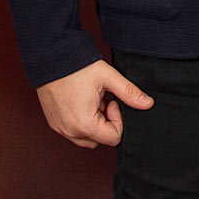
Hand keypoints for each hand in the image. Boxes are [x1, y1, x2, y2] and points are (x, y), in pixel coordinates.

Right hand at [36, 58, 153, 147]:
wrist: (51, 58)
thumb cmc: (77, 67)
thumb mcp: (108, 77)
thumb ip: (129, 93)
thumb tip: (148, 103)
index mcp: (84, 124)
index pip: (113, 138)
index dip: (118, 120)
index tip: (112, 101)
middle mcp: (70, 131)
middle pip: (100, 140)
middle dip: (106, 123)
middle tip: (102, 100)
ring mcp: (60, 128)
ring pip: (86, 139)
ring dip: (94, 124)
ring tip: (92, 101)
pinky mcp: (54, 124)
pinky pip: (73, 132)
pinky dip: (81, 123)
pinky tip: (81, 102)